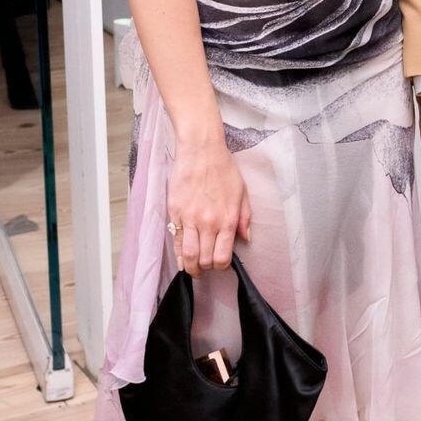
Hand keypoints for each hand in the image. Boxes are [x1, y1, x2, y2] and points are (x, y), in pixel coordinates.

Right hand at [167, 134, 250, 275]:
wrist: (201, 151)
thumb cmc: (223, 168)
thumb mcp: (242, 192)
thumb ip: (244, 218)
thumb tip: (245, 238)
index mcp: (227, 219)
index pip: (222, 256)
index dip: (222, 265)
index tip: (220, 264)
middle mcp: (208, 223)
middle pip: (204, 259)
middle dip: (206, 268)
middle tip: (206, 268)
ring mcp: (190, 219)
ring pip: (188, 255)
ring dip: (191, 267)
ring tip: (193, 270)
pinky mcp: (175, 212)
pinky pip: (176, 240)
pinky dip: (179, 254)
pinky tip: (182, 259)